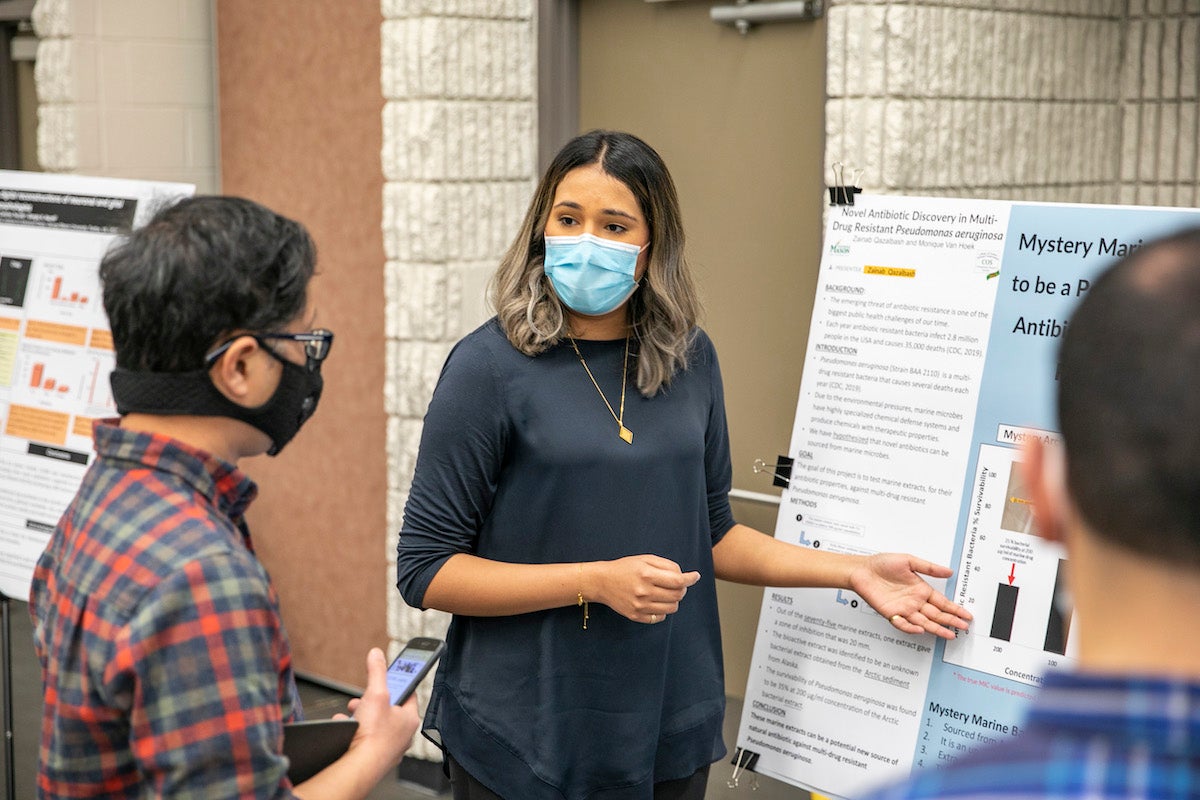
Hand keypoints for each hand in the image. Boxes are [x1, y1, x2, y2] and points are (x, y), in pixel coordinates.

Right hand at [340, 648, 419, 765]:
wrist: (359, 767)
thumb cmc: (372, 734)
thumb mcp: (375, 693)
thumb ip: (377, 671)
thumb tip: (377, 654)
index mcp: (410, 718)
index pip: (408, 693)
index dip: (397, 682)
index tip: (388, 676)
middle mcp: (404, 734)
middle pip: (389, 709)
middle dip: (372, 700)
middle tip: (363, 697)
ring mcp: (390, 748)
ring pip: (376, 725)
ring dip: (361, 716)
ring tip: (352, 713)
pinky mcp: (376, 757)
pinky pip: (366, 739)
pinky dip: (354, 732)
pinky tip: (346, 728)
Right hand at [589, 555, 700, 623]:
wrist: (602, 582)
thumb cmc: (624, 568)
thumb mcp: (645, 559)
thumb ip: (666, 565)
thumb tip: (684, 575)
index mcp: (646, 574)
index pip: (678, 580)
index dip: (690, 578)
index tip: (695, 576)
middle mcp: (644, 592)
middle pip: (677, 595)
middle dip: (682, 588)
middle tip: (677, 583)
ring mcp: (640, 606)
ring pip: (672, 608)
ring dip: (674, 600)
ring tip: (666, 592)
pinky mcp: (636, 616)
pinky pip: (660, 617)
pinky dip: (663, 610)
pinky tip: (656, 601)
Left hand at [849, 553, 971, 639]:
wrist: (861, 570)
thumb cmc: (881, 564)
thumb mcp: (909, 561)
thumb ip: (929, 568)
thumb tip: (949, 571)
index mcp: (921, 589)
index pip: (942, 602)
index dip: (955, 609)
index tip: (966, 615)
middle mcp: (914, 601)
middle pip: (937, 614)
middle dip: (951, 621)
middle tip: (964, 627)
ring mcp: (904, 608)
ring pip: (924, 622)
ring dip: (937, 629)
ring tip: (950, 635)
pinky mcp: (891, 613)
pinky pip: (902, 623)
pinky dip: (911, 627)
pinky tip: (921, 629)